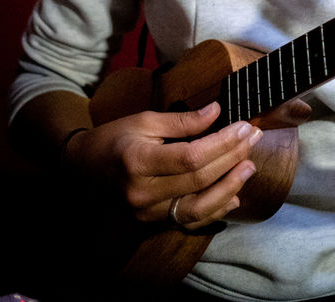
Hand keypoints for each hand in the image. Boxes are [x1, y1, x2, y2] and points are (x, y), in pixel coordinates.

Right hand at [65, 102, 263, 229]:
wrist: (81, 169)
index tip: (244, 127)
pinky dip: (214, 210)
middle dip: (231, 158)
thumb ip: (182, 121)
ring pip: (198, 208)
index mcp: (137, 162)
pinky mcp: (152, 223)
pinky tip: (234, 196)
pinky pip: (189, 220)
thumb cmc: (114, 138)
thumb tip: (217, 112)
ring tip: (250, 168)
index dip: (222, 142)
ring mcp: (147, 213)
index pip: (191, 156)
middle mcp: (142, 193)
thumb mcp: (144, 120)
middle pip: (198, 179)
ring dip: (229, 188)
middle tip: (253, 138)